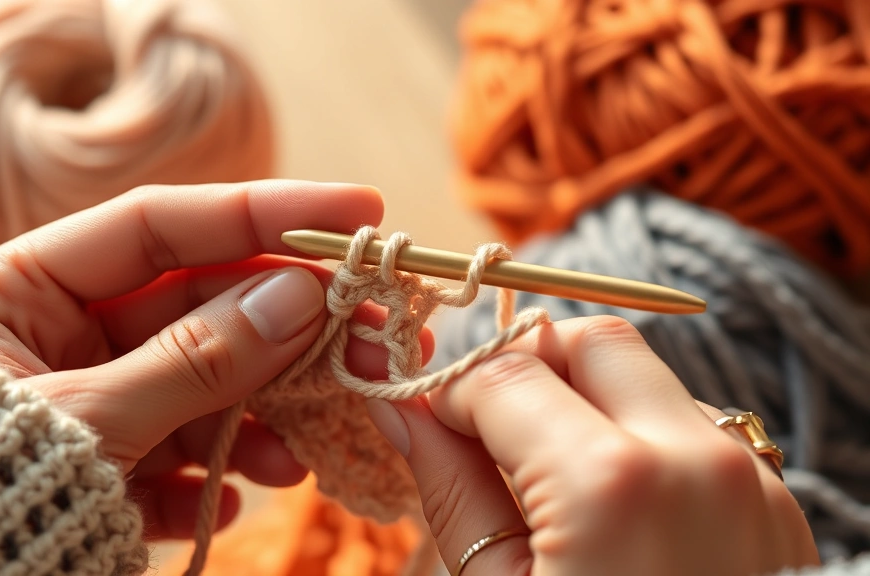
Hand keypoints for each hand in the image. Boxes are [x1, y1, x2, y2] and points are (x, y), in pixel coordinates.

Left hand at [0, 179, 432, 539]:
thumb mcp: (89, 420)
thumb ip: (196, 358)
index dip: (260, 212)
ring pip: (202, 383)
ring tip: (298, 454)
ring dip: (258, 418)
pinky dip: (211, 479)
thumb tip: (301, 295)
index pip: (159, 224)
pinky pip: (178, 454)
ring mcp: (90, 398)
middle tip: (373, 333)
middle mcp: (57, 336)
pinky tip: (228, 502)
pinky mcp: (109, 463)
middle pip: (198, 306)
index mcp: (17, 291)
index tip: (354, 213)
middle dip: (283, 329)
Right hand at [366, 316, 818, 575]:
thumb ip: (449, 486)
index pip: (507, 371)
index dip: (451, 390)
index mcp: (613, 486)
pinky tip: (606, 500)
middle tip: (485, 430)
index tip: (428, 419)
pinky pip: (690, 424)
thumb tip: (398, 406)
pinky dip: (635, 431)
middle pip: (591, 340)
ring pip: (647, 375)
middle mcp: (698, 460)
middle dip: (526, 366)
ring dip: (583, 396)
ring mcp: (749, 481)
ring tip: (543, 470)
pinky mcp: (772, 506)